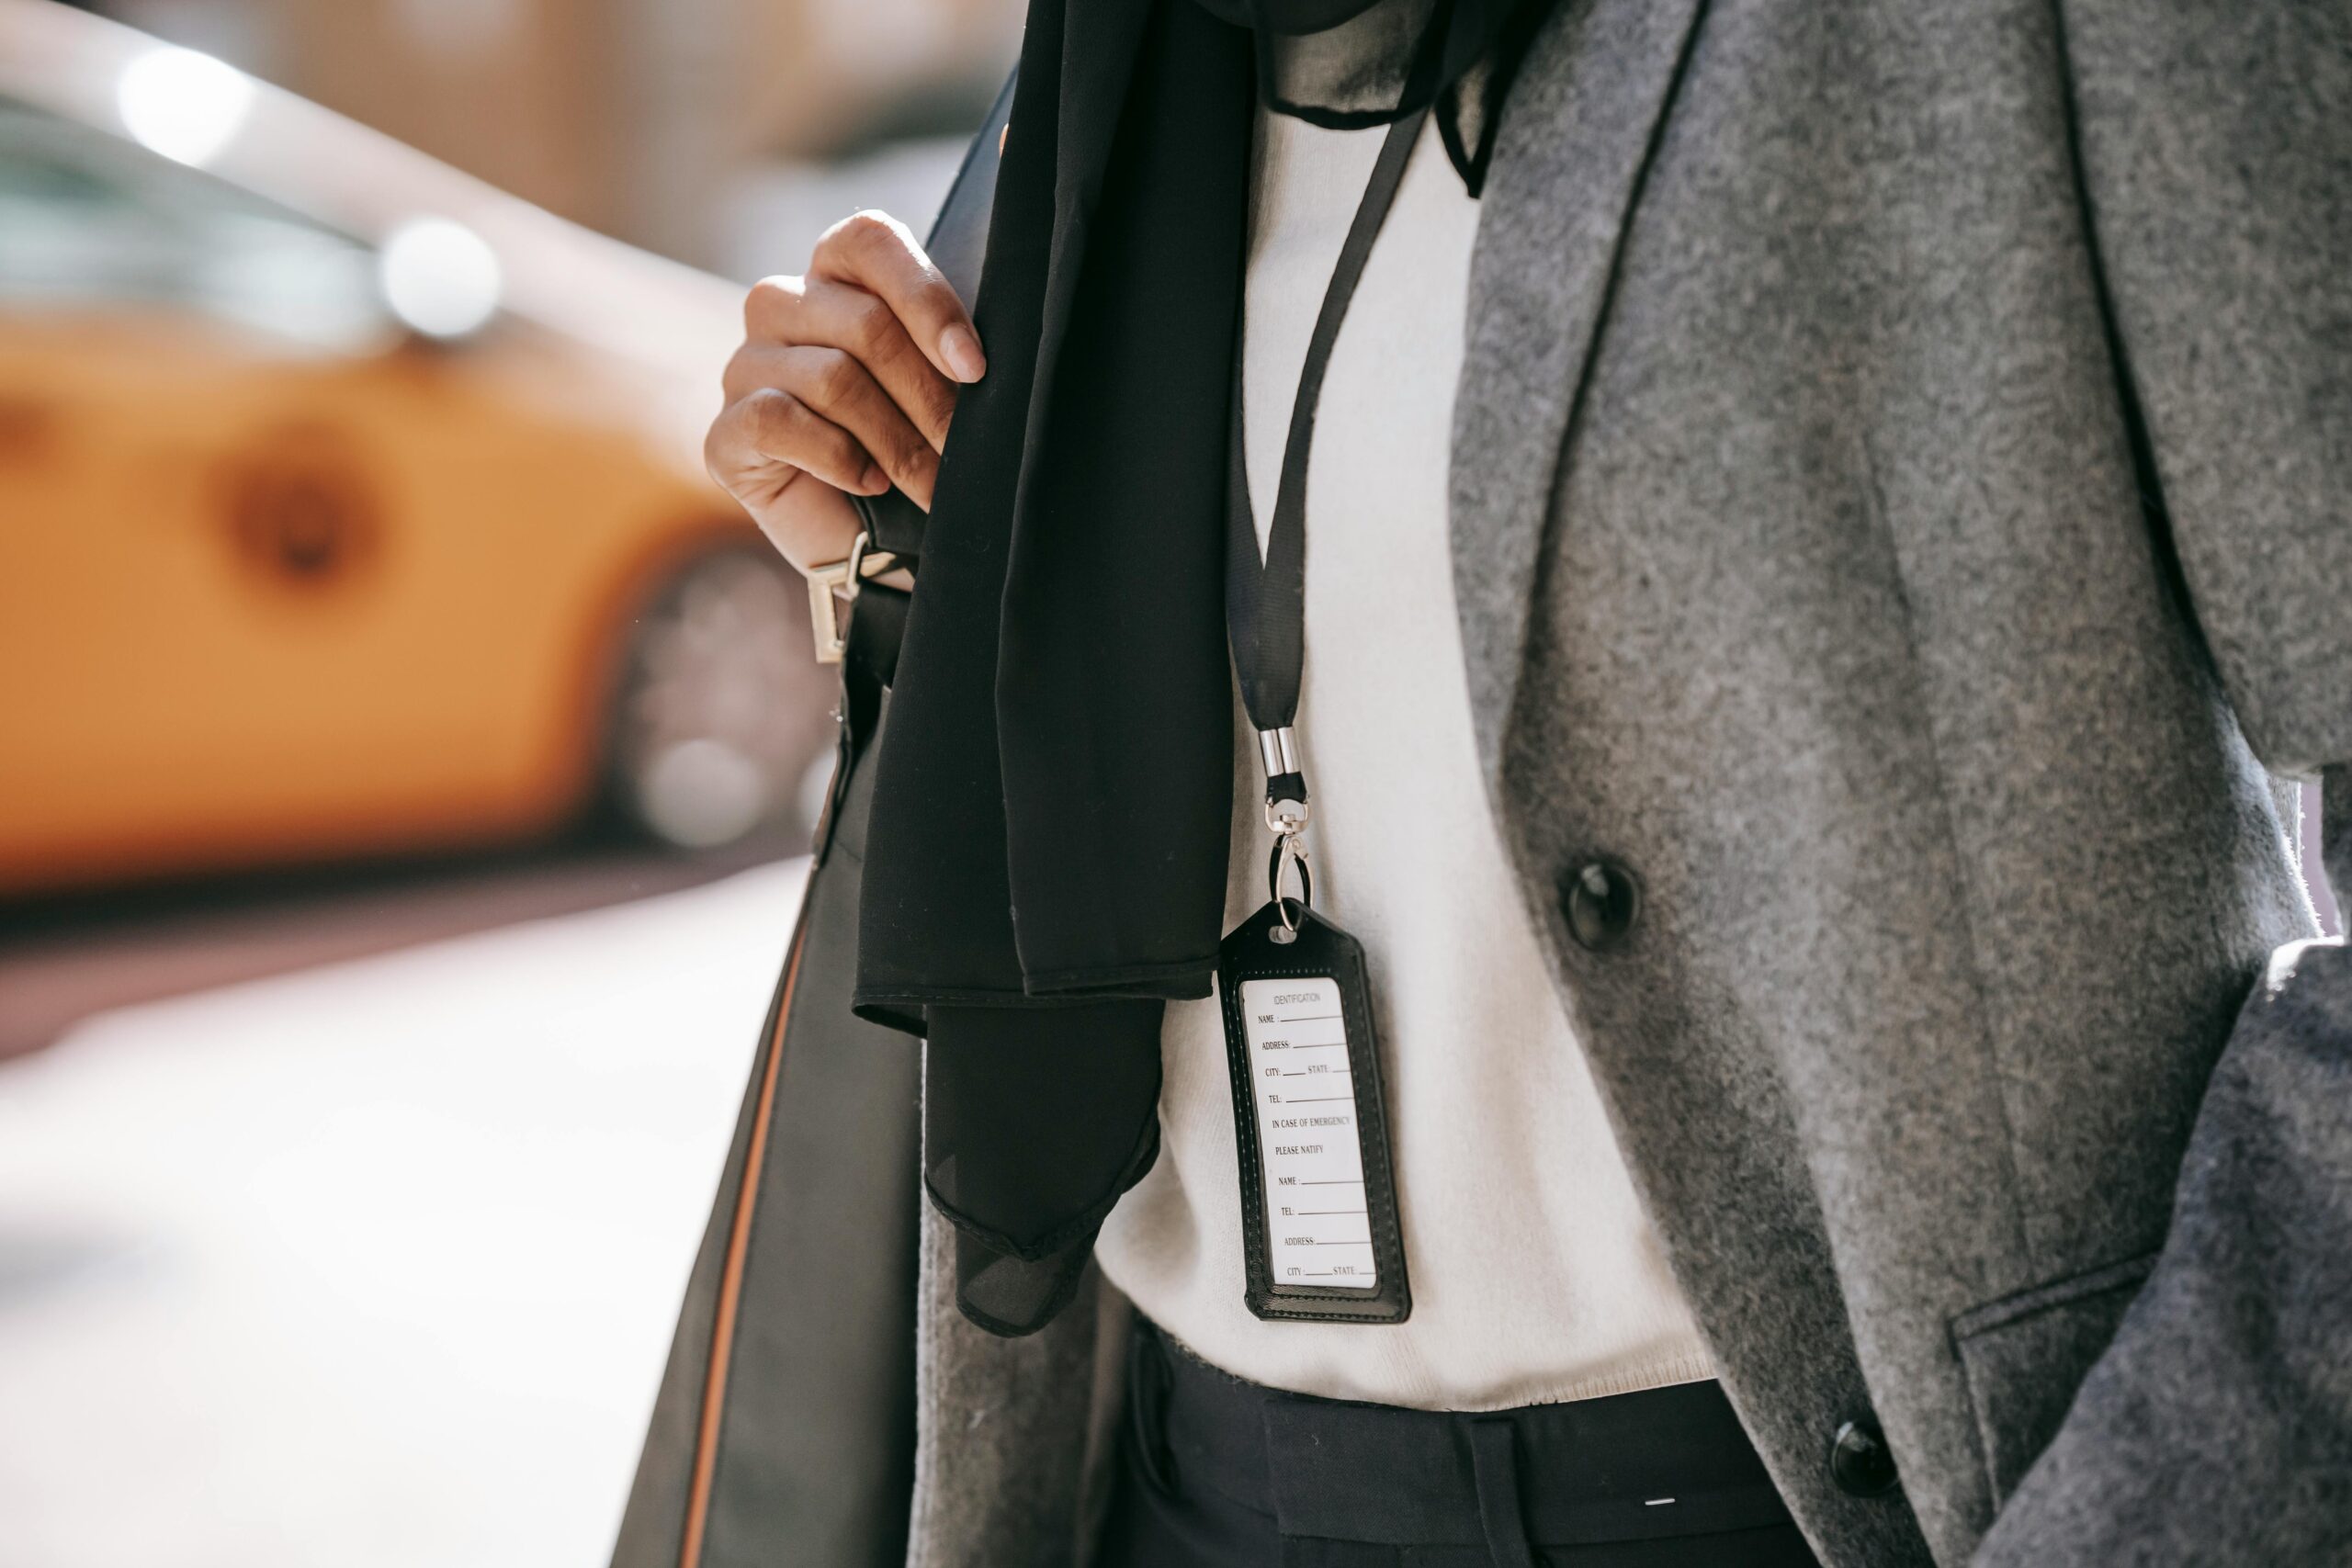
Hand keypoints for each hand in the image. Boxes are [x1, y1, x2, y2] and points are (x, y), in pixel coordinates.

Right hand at [706, 210, 984, 577]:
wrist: (880, 548)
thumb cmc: (918, 453)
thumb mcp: (944, 390)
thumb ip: (950, 348)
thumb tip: (975, 356)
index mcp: (836, 276)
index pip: (868, 240)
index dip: (927, 299)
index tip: (974, 368)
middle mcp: (781, 307)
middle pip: (865, 323)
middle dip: (929, 396)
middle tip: (962, 447)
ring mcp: (745, 367)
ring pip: (831, 378)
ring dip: (896, 441)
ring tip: (929, 482)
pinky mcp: (725, 433)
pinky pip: (779, 420)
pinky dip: (839, 459)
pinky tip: (869, 484)